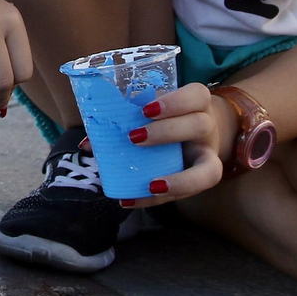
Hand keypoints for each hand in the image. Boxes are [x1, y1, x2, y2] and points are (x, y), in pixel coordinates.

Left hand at [112, 83, 234, 207]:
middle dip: (168, 132)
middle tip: (134, 138)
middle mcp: (208, 126)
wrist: (196, 135)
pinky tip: (131, 200)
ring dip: (179, 179)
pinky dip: (158, 200)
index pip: (197, 95)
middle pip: (200, 125)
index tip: (145, 110)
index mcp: (196, 102)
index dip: (175, 102)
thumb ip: (124, 120)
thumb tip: (87, 143)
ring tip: (149, 185)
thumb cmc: (166, 118)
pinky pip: (190, 194)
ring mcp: (209, 155)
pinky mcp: (203, 179)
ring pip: (209, 168)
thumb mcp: (153, 111)